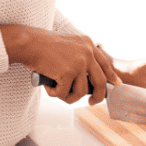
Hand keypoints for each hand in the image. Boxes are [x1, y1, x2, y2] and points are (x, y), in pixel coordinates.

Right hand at [0, 25, 120, 105]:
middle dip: (98, 96)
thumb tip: (88, 79)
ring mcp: (79, 63)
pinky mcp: (68, 73)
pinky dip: (55, 93)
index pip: (105, 63)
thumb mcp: (69, 45)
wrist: (30, 43)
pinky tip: (48, 86)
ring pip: (81, 91)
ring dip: (69, 96)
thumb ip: (80, 57)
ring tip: (57, 91)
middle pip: (100, 81)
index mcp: (88, 45)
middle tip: (93, 103)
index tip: (115, 84)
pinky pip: (65, 93)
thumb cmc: (43, 46)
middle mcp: (87, 53)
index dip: (111, 76)